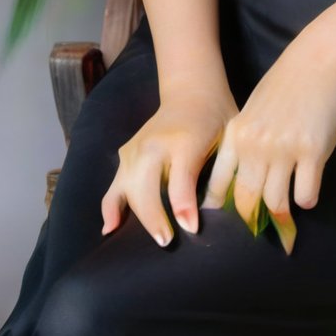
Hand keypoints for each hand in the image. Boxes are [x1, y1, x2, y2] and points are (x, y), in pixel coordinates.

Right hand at [101, 81, 239, 246]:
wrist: (192, 94)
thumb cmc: (214, 121)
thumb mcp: (226, 142)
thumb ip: (217, 177)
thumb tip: (199, 219)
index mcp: (183, 140)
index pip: (181, 178)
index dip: (184, 206)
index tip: (191, 229)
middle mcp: (153, 144)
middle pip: (146, 187)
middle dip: (154, 218)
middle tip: (168, 242)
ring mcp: (135, 148)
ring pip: (128, 189)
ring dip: (138, 216)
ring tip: (154, 239)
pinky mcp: (125, 154)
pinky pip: (114, 185)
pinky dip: (110, 208)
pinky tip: (109, 230)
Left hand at [200, 34, 335, 254]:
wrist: (321, 59)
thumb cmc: (288, 83)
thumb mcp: (255, 109)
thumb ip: (246, 140)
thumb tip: (243, 178)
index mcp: (237, 133)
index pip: (219, 184)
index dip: (223, 209)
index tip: (228, 224)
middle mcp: (255, 144)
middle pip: (247, 200)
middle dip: (255, 219)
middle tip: (264, 226)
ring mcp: (284, 149)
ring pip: (275, 203)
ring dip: (283, 212)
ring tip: (288, 209)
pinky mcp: (313, 152)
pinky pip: (306, 195)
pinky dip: (307, 199)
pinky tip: (309, 187)